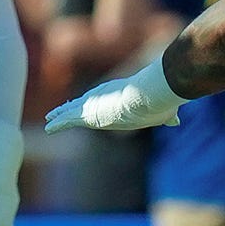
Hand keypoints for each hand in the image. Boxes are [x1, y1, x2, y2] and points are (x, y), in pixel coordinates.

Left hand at [45, 54, 187, 133]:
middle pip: (83, 104)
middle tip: (60, 110)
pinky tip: (48, 129)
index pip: (102, 103)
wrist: (148, 96)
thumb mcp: (162, 112)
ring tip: (49, 117)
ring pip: (71, 111)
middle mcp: (104, 100)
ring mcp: (93, 106)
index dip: (93, 105)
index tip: (86, 107)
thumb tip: (176, 121)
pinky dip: (57, 125)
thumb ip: (166, 117)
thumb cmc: (156, 101)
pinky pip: (66, 121)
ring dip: (59, 115)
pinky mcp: (86, 115)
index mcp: (117, 99)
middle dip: (71, 108)